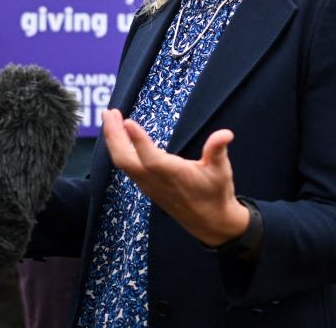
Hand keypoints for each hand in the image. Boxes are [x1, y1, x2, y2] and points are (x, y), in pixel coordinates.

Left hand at [100, 109, 248, 247]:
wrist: (210, 222)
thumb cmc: (215, 193)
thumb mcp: (221, 171)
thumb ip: (218, 150)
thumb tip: (226, 134)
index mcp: (173, 175)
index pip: (151, 158)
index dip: (139, 141)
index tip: (127, 121)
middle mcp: (155, 180)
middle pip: (126, 159)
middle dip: (114, 136)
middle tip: (108, 112)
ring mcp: (148, 184)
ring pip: (123, 163)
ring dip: (113, 140)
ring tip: (109, 118)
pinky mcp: (146, 186)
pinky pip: (126, 167)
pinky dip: (118, 150)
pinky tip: (118, 138)